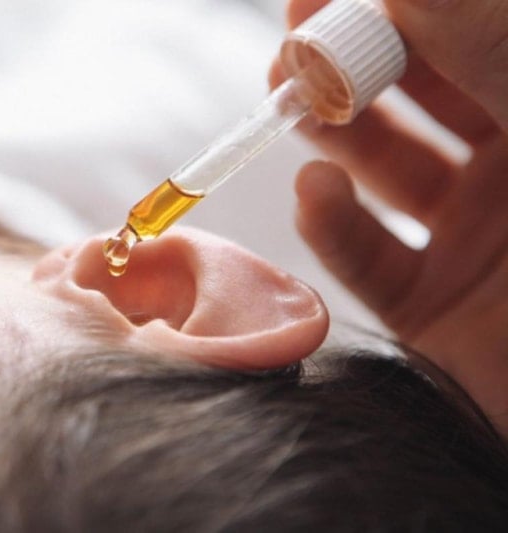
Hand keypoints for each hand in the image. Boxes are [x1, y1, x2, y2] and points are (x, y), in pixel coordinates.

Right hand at [274, 0, 507, 434]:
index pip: (460, 39)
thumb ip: (487, 39)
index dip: (391, 11)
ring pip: (383, 173)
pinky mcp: (435, 309)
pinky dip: (332, 226)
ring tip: (287, 108)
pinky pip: (371, 261)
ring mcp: (473, 241)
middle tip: (291, 51)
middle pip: (416, 100)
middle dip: (349, 68)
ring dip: (331, 136)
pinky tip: (315, 193)